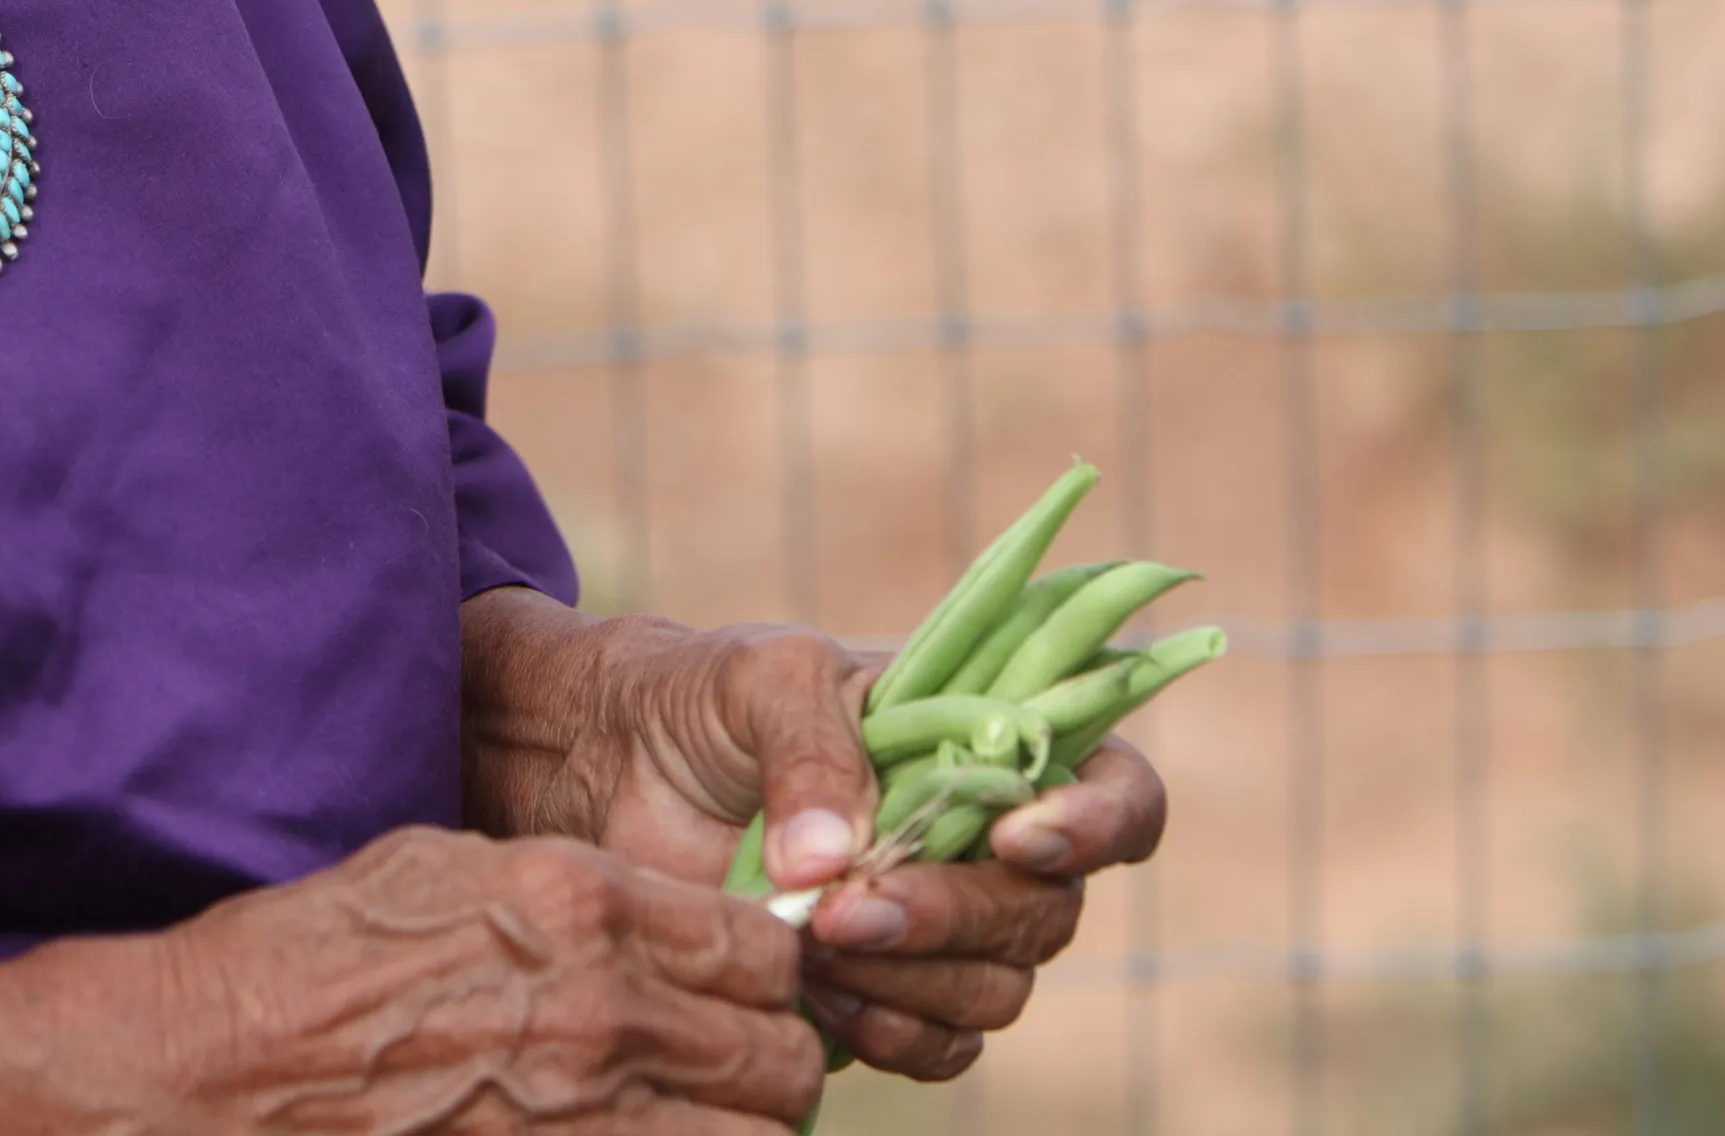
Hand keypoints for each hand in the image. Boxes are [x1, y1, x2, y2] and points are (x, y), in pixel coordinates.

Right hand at [141, 824, 830, 1130]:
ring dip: (739, 1128)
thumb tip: (657, 916)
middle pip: (784, 1054)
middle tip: (730, 1065)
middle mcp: (601, 1011)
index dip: (766, 971)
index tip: (742, 985)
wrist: (219, 1066)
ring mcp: (582, 1116)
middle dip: (770, 1060)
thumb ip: (573, 889)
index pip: (762, 946)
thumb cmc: (316, 954)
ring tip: (696, 1118)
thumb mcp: (446, 866)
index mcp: (580, 904)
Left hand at [459, 590, 1169, 1083]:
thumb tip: (836, 861)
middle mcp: (986, 840)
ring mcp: (941, 925)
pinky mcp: (886, 995)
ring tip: (814, 937)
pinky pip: (939, 1046)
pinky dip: (890, 1032)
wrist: (607, 767)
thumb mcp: (758, 678)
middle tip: (853, 906)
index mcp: (990, 743)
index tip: (1017, 837)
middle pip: (1049, 911)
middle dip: (956, 915)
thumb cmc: (702, 698)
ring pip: (997, 989)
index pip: (1118, 791)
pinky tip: (818, 992)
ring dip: (914, 979)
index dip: (1099, 822)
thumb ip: (811, 749)